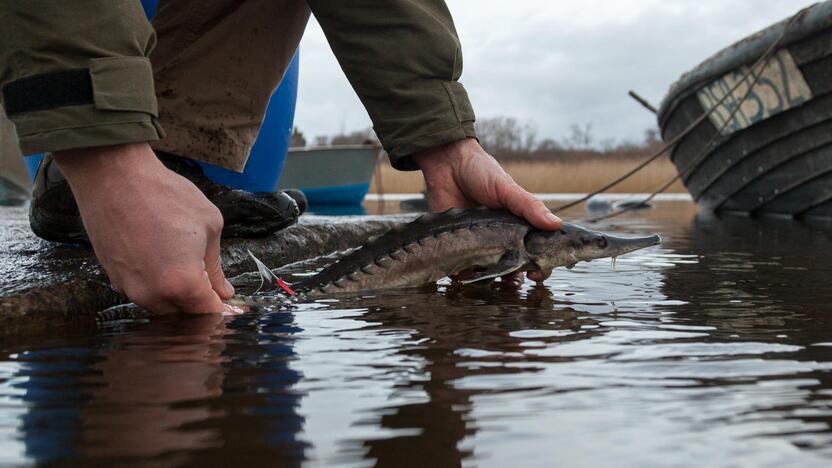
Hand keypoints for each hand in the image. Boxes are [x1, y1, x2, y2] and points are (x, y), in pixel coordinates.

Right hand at [55, 143, 234, 313]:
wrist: (113, 176)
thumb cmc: (165, 195)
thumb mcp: (209, 226)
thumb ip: (216, 267)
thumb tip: (223, 292)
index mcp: (182, 284)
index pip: (210, 313)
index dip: (225, 311)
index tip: (235, 307)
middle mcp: (153, 294)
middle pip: (184, 316)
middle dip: (200, 305)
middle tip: (213, 286)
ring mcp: (129, 288)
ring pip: (161, 307)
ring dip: (177, 297)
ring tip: (188, 269)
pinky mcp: (113, 277)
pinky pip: (142, 293)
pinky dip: (156, 286)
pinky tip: (163, 263)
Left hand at [412, 138, 560, 283]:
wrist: (446, 165)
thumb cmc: (481, 172)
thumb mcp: (507, 188)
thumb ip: (529, 206)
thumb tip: (556, 224)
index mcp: (517, 225)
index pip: (536, 250)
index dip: (541, 264)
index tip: (539, 272)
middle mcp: (500, 237)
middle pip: (515, 266)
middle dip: (518, 276)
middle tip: (519, 279)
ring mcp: (479, 243)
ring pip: (490, 272)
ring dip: (494, 280)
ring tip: (495, 281)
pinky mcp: (457, 246)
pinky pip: (462, 268)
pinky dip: (464, 275)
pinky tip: (465, 274)